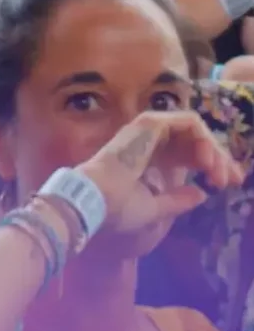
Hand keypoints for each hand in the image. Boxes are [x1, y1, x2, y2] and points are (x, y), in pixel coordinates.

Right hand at [78, 111, 242, 236]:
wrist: (97, 201)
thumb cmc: (119, 208)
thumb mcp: (157, 208)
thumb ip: (178, 200)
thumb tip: (201, 194)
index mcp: (149, 158)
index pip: (187, 153)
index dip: (211, 165)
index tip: (228, 184)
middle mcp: (150, 141)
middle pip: (195, 141)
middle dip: (219, 159)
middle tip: (233, 180)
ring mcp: (149, 130)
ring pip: (195, 129)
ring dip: (213, 150)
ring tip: (220, 174)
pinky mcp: (151, 123)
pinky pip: (188, 122)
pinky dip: (203, 139)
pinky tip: (207, 161)